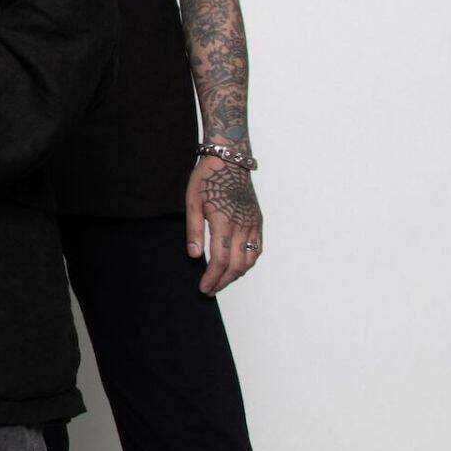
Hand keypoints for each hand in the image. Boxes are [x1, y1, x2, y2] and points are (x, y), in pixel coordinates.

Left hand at [186, 155, 262, 293]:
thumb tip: (194, 255)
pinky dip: (248, 262)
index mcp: (224, 223)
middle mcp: (243, 227)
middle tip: (210, 290)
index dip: (212, 277)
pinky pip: (257, 249)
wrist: (229, 160)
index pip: (219, 260)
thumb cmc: (207, 179)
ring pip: (250, 260)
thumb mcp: (192, 202)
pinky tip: (237, 266)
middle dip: (223, 281)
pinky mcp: (258, 221)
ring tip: (221, 281)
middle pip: (236, 265)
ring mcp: (254, 225)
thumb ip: (193, 230)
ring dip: (236, 274)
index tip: (203, 288)